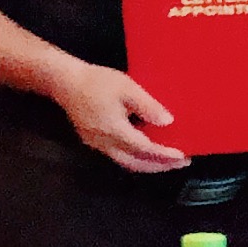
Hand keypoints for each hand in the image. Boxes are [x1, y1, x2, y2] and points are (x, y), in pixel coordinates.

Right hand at [54, 62, 187, 172]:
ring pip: (125, 162)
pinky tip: (146, 151)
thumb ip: (148, 106)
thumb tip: (167, 122)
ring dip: (148, 164)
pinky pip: (117, 155)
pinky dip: (135, 157)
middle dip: (160, 166)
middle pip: (135, 163)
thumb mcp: (128, 88)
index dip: (165, 155)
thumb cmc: (96, 82)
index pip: (144, 149)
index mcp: (114, 130)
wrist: (64, 81)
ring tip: (167, 160)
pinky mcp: (92, 140)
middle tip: (181, 163)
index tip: (183, 157)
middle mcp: (104, 142)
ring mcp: (96, 143)